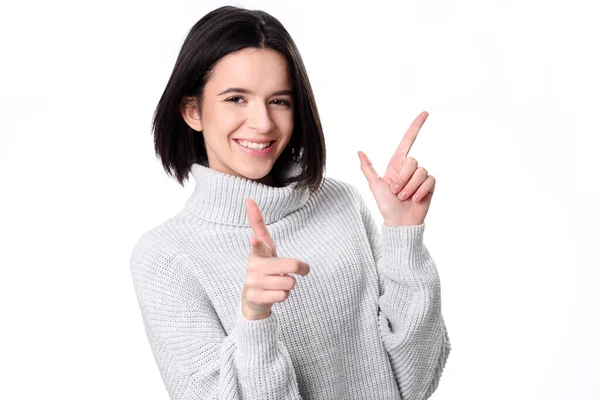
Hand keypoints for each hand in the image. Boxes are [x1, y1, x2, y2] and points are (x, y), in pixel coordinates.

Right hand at [241, 198, 310, 319]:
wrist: (253, 297)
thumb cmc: (264, 266)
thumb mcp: (265, 247)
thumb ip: (259, 226)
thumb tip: (248, 199)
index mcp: (258, 252)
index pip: (259, 244)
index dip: (257, 243)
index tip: (253, 240)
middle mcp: (254, 266)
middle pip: (291, 265)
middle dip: (299, 268)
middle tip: (297, 270)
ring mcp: (253, 282)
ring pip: (289, 282)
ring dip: (289, 283)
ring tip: (277, 282)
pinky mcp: (255, 297)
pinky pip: (283, 295)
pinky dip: (283, 295)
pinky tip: (273, 293)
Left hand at [358, 111, 435, 225]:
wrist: (399, 222)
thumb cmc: (385, 204)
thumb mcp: (374, 185)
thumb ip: (368, 168)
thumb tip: (359, 151)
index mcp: (396, 164)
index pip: (408, 140)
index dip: (416, 126)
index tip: (425, 112)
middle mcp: (410, 168)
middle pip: (412, 161)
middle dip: (402, 178)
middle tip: (395, 192)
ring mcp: (421, 177)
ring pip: (420, 172)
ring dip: (410, 187)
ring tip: (404, 197)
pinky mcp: (430, 185)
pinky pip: (429, 180)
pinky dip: (420, 191)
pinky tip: (415, 199)